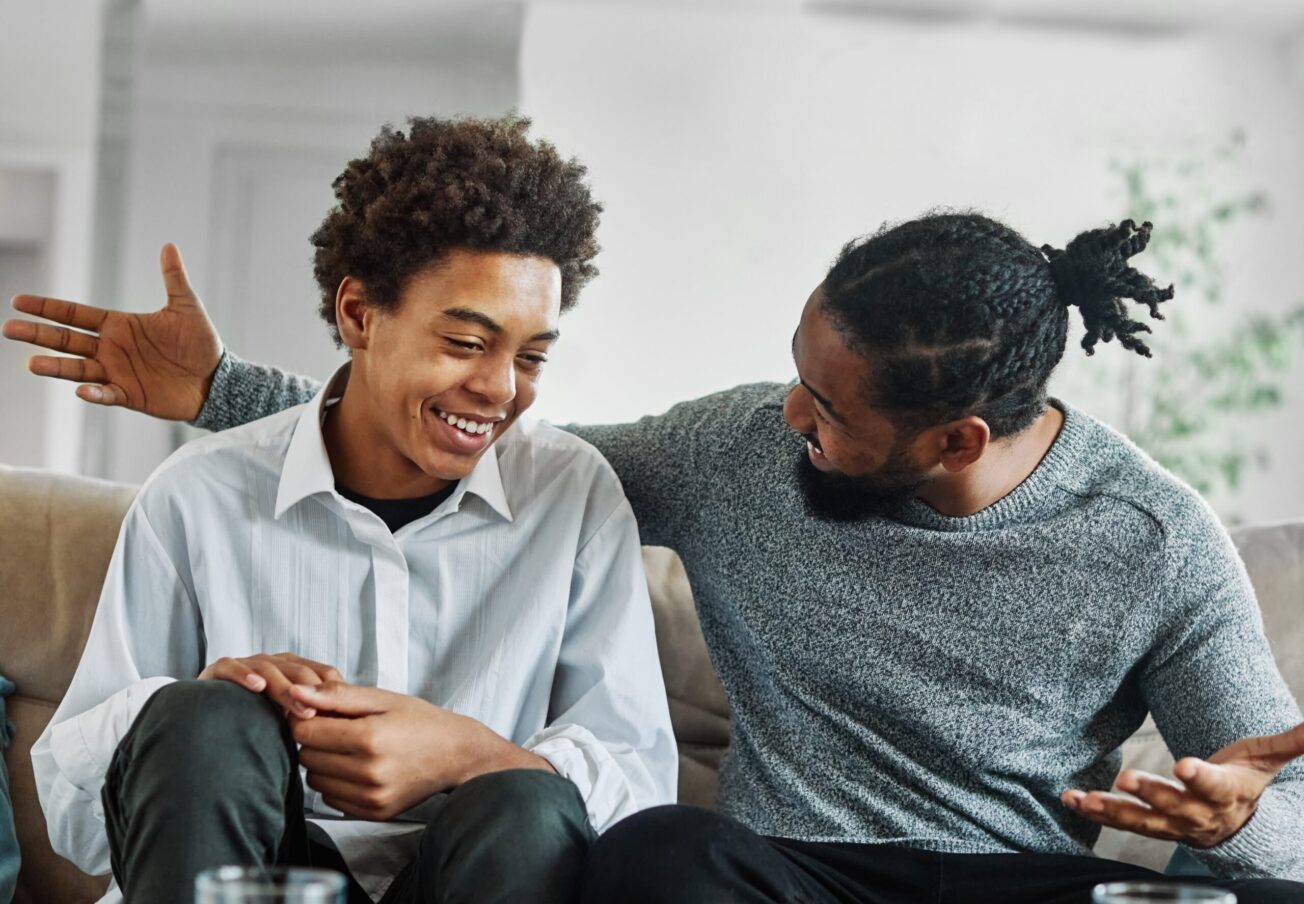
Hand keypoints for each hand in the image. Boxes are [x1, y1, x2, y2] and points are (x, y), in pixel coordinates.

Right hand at [3, 243, 222, 420]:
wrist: (216, 379)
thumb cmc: (200, 342)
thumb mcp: (186, 307)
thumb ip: (173, 278)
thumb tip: (169, 245)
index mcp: (119, 325)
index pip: (75, 314)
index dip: (48, 308)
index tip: (19, 301)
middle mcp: (111, 348)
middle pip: (67, 340)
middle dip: (39, 334)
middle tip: (9, 328)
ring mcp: (117, 372)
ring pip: (78, 369)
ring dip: (56, 366)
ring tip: (31, 363)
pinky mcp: (130, 394)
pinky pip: (107, 394)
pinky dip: (94, 393)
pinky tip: (81, 390)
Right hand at [198, 652, 342, 718]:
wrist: (206, 720)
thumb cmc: (255, 724)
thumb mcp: (289, 724)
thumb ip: (310, 723)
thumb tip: (343, 742)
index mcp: (295, 671)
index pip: (322, 674)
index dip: (333, 693)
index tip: (341, 717)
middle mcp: (274, 664)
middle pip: (299, 672)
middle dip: (312, 692)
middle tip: (319, 716)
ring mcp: (247, 664)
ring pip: (270, 669)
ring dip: (286, 688)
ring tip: (298, 709)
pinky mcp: (218, 670)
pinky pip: (231, 666)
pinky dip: (244, 674)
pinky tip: (256, 686)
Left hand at [289, 682, 553, 821]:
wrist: (457, 755)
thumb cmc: (421, 721)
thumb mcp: (383, 699)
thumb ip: (337, 696)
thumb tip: (295, 694)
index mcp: (369, 737)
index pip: (304, 732)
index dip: (307, 718)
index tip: (322, 712)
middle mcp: (369, 772)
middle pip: (306, 757)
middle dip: (315, 740)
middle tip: (340, 729)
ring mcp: (371, 797)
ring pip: (315, 780)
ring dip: (323, 763)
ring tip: (350, 749)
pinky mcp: (373, 813)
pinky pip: (330, 799)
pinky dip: (336, 783)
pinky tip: (358, 768)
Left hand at [1062, 721, 1303, 847]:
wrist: (1235, 825)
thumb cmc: (1243, 781)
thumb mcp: (1264, 760)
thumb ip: (1288, 742)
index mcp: (1225, 794)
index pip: (1213, 787)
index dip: (1199, 778)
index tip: (1183, 765)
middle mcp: (1196, 813)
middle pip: (1173, 807)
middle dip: (1150, 794)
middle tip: (1126, 778)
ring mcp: (1170, 823)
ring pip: (1140, 821)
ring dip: (1111, 811)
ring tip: (1084, 799)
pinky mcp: (1147, 825)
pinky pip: (1119, 821)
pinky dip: (1094, 812)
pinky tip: (1071, 799)